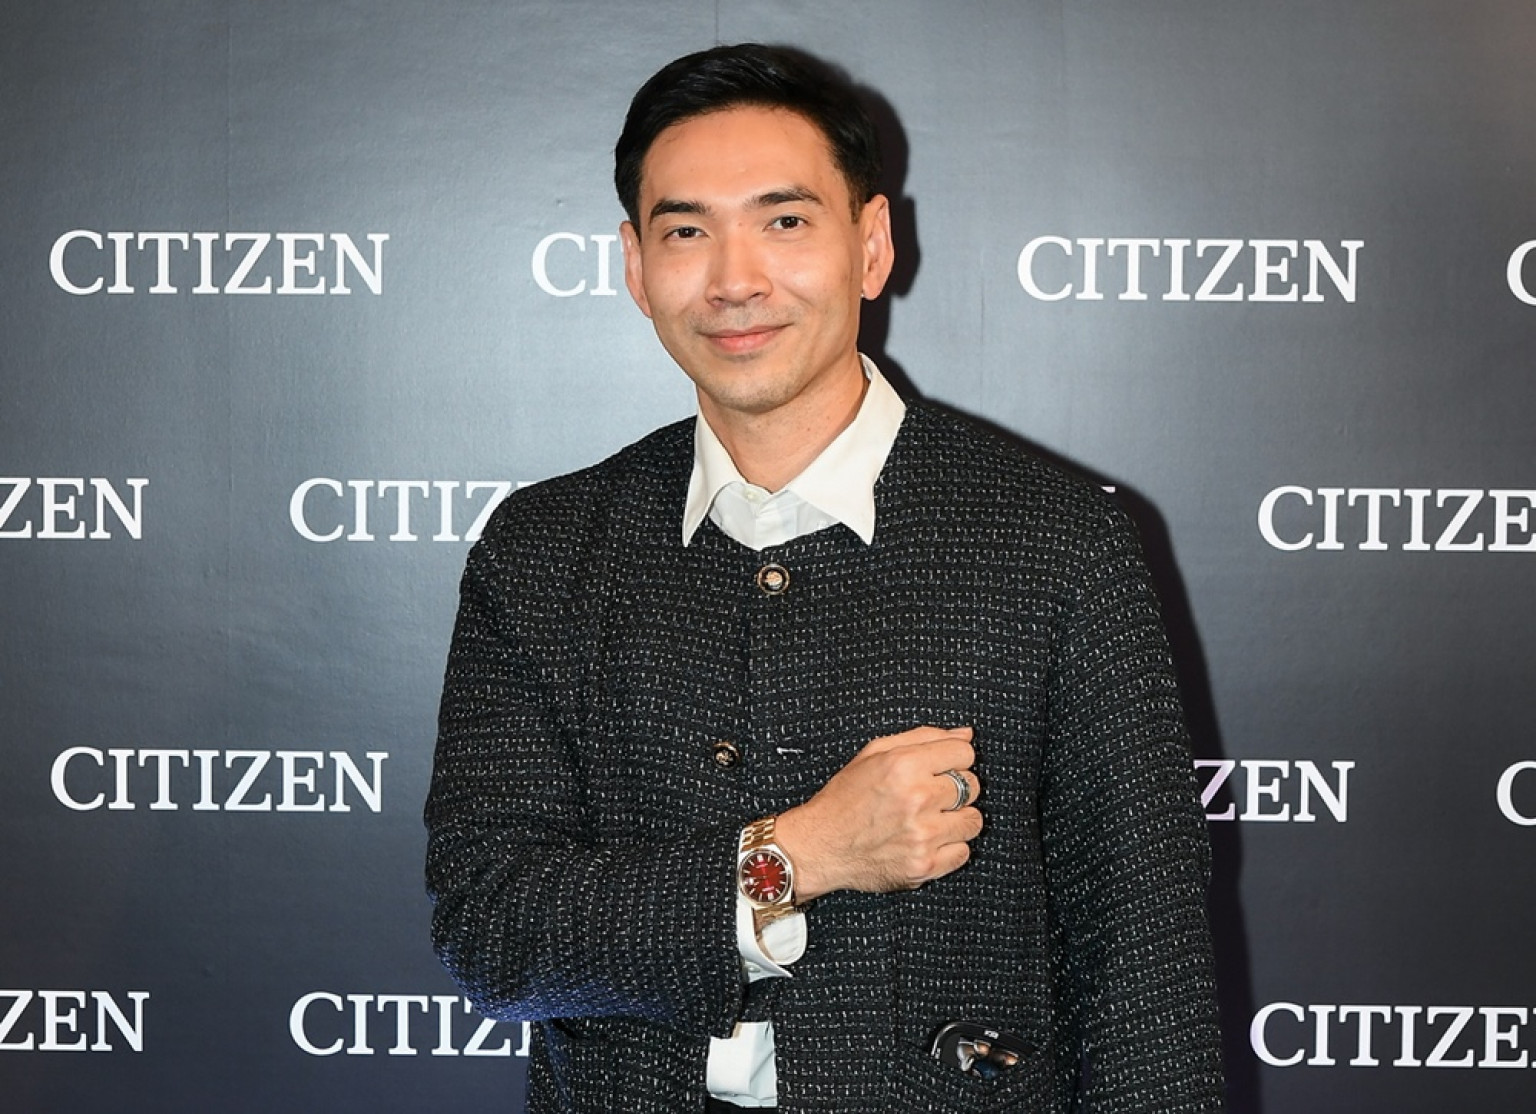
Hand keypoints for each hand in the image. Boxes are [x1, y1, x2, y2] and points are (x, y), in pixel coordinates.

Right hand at [774, 725, 982, 900]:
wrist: (821, 846)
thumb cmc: (845, 798)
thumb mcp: (874, 754)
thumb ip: (923, 737)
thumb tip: (967, 733)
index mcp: (904, 765)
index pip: (965, 752)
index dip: (954, 758)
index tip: (941, 768)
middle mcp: (917, 799)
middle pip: (973, 785)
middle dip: (955, 788)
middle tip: (930, 796)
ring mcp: (923, 835)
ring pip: (973, 821)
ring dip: (956, 819)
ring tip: (930, 820)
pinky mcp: (924, 865)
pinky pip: (963, 852)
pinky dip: (949, 848)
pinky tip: (927, 841)